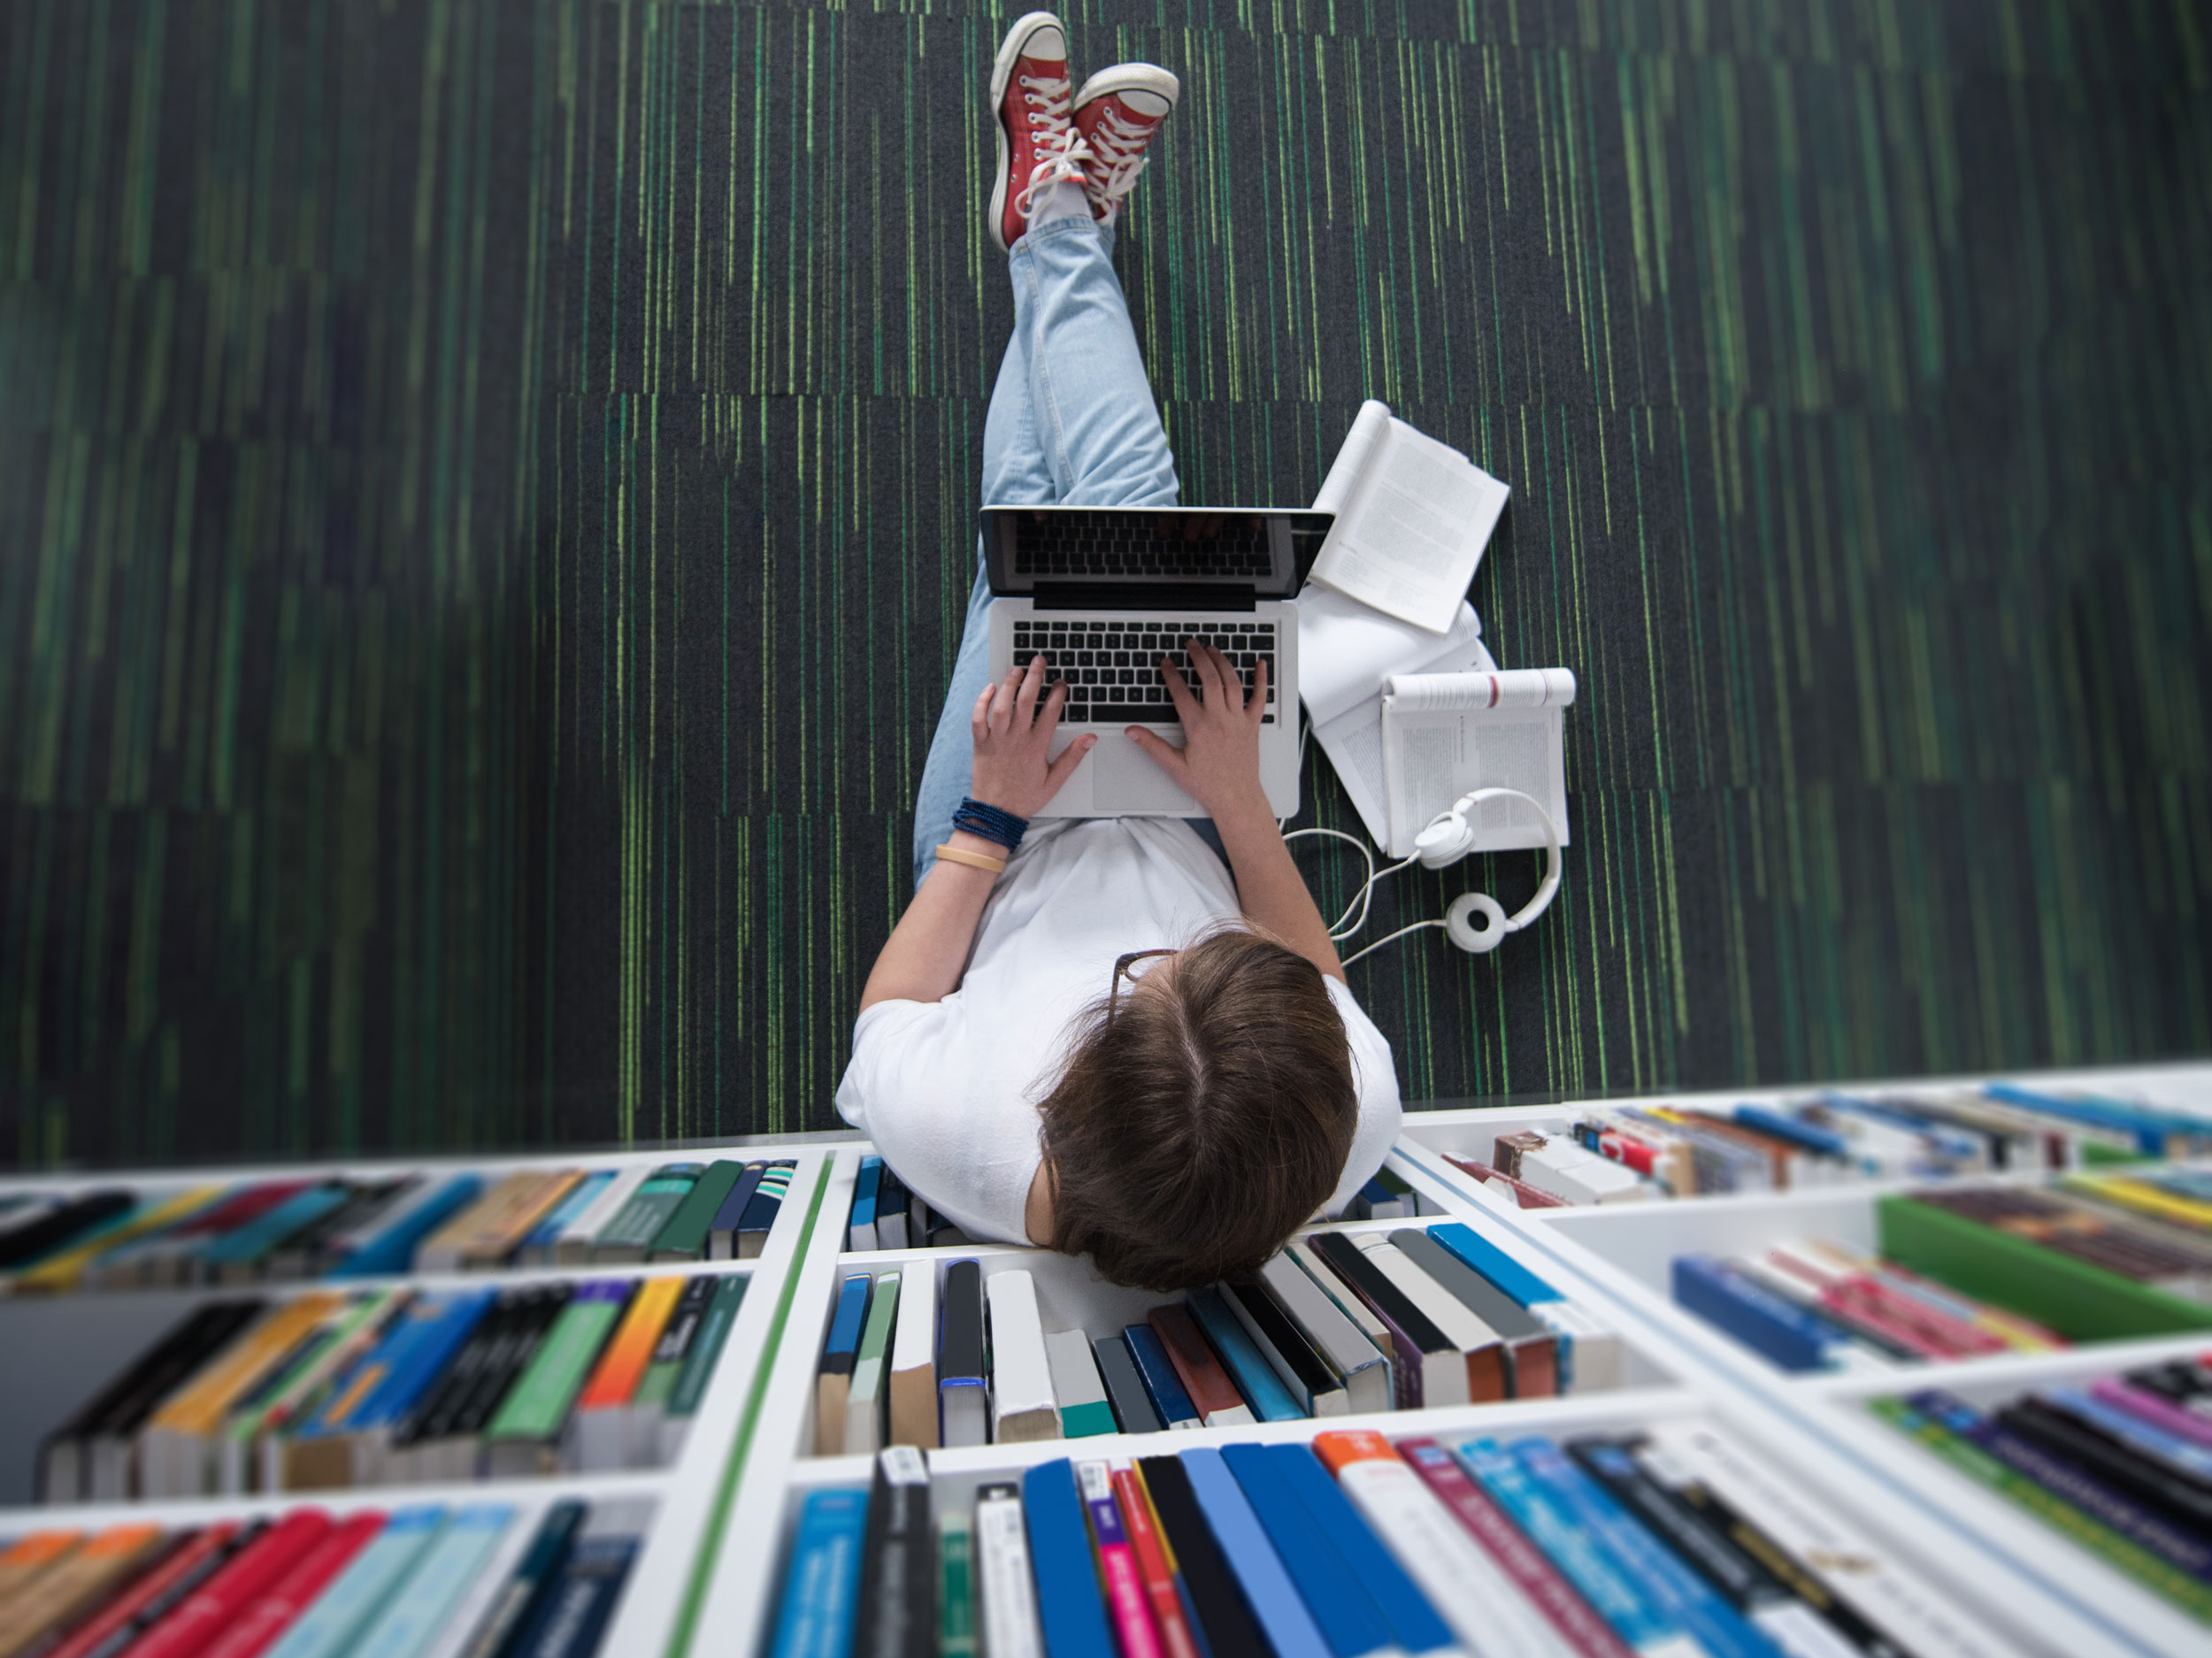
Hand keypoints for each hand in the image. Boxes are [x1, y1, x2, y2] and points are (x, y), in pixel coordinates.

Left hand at [970, 654, 1094, 819]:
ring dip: (1009, 684)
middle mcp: (1017, 739)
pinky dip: (982, 701)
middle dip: (1034, 677)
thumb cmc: (1025, 797)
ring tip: (1016, 669)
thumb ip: (1073, 757)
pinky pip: (978, 718)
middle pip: (1026, 700)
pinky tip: (990, 688)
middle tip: (1039, 661)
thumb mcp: (1055, 780)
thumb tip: (1090, 738)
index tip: (1061, 682)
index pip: (1051, 712)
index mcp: (1037, 746)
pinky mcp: (980, 743)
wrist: (996, 812)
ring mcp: (997, 740)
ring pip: (1002, 705)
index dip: (1058, 693)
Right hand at [1125, 639, 1270, 821]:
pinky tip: (1260, 664)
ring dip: (1222, 661)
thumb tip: (1132, 731)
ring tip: (1213, 649)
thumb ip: (1152, 745)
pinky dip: (1261, 679)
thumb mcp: (1174, 765)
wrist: (1236, 797)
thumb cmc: (1208, 784)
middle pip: (1209, 678)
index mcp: (1199, 727)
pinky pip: (1260, 697)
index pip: (1181, 692)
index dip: (1171, 674)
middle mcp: (1220, 718)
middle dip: (1199, 657)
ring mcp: (1239, 719)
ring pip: (1232, 682)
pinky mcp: (1252, 725)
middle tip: (1191, 644)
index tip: (1166, 662)